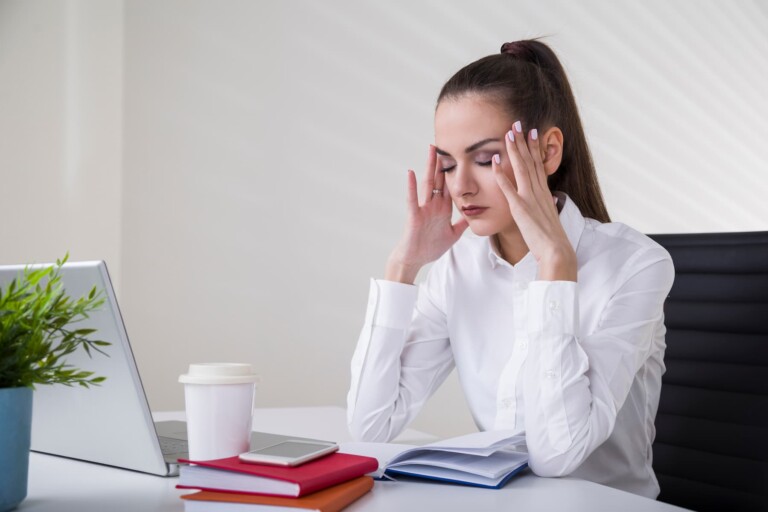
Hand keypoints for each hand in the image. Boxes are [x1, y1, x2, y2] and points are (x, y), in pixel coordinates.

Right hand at [386, 145, 468, 283]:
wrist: (415, 259)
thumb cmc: (430, 247)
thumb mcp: (453, 234)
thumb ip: (462, 224)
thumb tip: (475, 215)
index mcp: (443, 208)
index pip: (451, 186)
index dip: (456, 172)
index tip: (462, 156)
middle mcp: (433, 205)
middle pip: (440, 179)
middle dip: (443, 162)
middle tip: (447, 143)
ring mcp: (423, 208)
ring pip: (428, 184)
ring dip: (430, 167)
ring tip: (431, 150)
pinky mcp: (414, 215)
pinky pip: (413, 199)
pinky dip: (411, 186)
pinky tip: (411, 173)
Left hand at [492, 121, 575, 280]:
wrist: (556, 251)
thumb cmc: (552, 239)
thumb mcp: (549, 217)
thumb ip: (546, 206)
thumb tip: (549, 201)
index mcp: (544, 193)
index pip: (538, 165)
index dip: (534, 147)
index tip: (531, 132)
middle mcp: (538, 191)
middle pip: (530, 160)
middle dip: (523, 141)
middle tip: (517, 123)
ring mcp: (529, 198)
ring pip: (521, 168)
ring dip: (514, 149)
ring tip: (508, 133)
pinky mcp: (519, 208)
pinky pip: (508, 187)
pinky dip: (501, 173)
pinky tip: (494, 161)